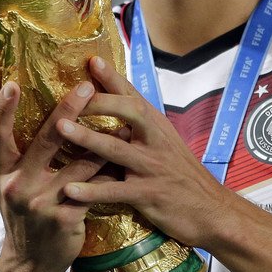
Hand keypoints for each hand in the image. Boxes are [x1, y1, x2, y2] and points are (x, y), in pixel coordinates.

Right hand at [0, 80, 108, 271]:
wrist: (32, 262)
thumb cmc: (25, 213)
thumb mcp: (12, 184)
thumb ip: (20, 154)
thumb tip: (37, 112)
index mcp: (1, 172)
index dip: (3, 109)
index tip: (13, 83)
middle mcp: (17, 185)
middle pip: (46, 140)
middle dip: (67, 110)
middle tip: (86, 86)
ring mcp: (41, 203)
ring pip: (79, 162)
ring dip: (103, 140)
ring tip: (123, 119)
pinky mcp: (64, 218)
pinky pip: (94, 187)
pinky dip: (108, 172)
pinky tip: (124, 160)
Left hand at [57, 56, 228, 248]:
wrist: (211, 210)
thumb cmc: (183, 175)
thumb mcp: (167, 144)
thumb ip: (143, 127)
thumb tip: (119, 106)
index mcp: (158, 127)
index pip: (135, 96)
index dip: (114, 78)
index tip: (93, 61)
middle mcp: (156, 141)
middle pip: (130, 112)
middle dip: (99, 102)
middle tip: (71, 96)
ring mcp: (152, 167)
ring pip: (117, 149)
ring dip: (87, 138)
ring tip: (60, 128)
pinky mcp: (149, 195)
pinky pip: (116, 192)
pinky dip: (92, 191)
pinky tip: (69, 189)